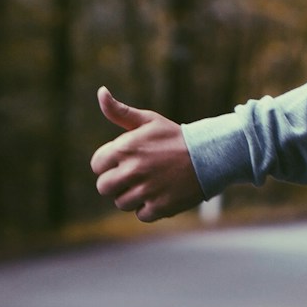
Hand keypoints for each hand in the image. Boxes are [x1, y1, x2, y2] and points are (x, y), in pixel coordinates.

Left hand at [91, 86, 204, 221]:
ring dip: (132, 196)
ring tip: (150, 183)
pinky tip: (161, 194)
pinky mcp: (160, 207)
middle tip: (134, 175)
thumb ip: (120, 111)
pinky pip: (141, 215)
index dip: (108, 163)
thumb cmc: (174, 137)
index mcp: (125, 148)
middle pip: (104, 187)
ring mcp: (146, 190)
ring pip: (121, 203)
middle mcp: (133, 170)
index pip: (97, 165)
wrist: (209, 155)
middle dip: (116, 182)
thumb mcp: (148, 120)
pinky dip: (149, 208)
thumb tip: (101, 91)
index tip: (124, 160)